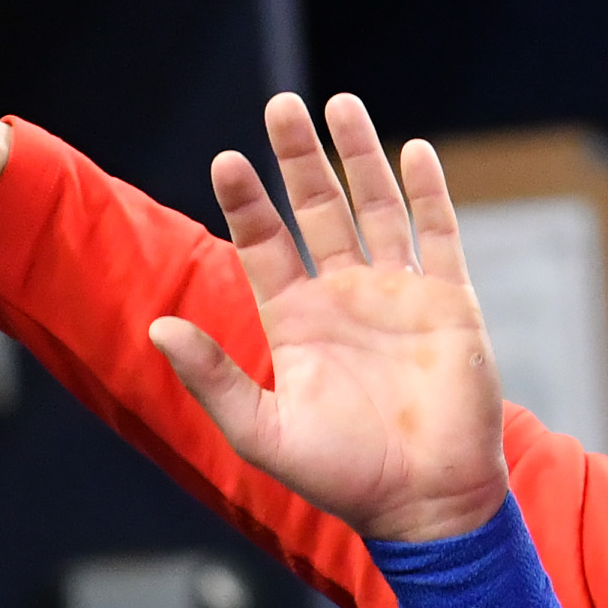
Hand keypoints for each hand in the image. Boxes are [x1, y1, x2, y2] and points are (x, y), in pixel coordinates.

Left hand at [154, 93, 508, 544]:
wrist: (426, 502)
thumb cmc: (343, 477)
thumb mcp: (262, 433)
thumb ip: (212, 379)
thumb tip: (157, 327)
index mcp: (297, 322)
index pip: (264, 244)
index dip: (247, 202)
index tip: (226, 161)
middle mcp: (344, 298)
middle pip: (317, 209)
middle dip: (299, 158)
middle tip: (280, 105)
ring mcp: (399, 294)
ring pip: (376, 207)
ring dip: (359, 156)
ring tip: (339, 105)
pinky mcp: (449, 302)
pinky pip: (438, 233)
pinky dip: (427, 192)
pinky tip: (413, 152)